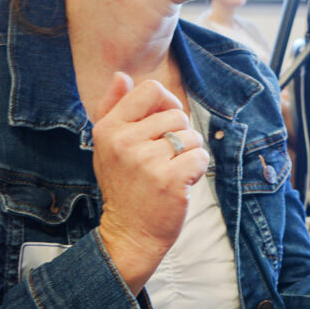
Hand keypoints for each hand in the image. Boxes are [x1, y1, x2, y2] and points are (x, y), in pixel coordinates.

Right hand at [93, 72, 210, 293]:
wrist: (130, 233)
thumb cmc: (124, 185)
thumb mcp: (108, 146)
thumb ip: (114, 108)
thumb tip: (122, 75)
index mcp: (109, 129)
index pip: (150, 90)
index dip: (167, 104)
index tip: (164, 125)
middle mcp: (124, 141)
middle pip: (177, 114)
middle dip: (179, 135)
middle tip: (163, 159)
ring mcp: (147, 160)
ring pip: (191, 136)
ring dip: (189, 153)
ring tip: (169, 172)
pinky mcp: (170, 178)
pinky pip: (201, 157)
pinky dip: (197, 170)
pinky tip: (180, 183)